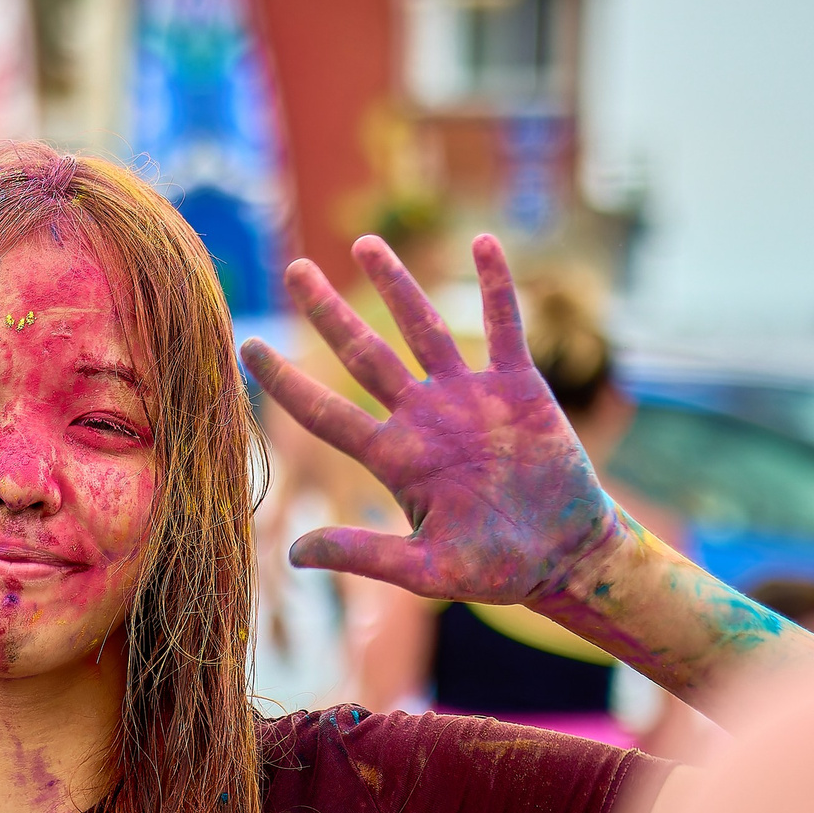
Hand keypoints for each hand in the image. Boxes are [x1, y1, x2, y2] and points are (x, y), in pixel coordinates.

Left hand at [240, 235, 620, 605]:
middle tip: (295, 269)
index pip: (326, 412)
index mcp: (395, 457)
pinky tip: (482, 243)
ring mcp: (468, 396)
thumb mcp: (424, 569)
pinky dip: (496, 285)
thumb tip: (293, 554)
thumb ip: (363, 554)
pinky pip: (505, 325)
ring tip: (365, 243)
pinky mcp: (519, 387)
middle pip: (364, 354)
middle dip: (329, 312)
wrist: (565, 557)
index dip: (286, 382)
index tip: (248, 347)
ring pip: (424, 327)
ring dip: (396, 285)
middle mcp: (423, 417)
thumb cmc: (495, 569)